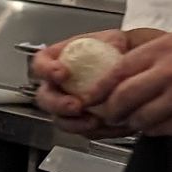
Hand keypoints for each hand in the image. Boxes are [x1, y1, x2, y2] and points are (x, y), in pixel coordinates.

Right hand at [29, 28, 151, 124]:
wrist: (131, 73)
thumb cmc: (118, 53)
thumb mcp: (116, 40)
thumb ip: (111, 42)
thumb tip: (115, 47)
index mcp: (59, 60)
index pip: (40, 64)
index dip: (46, 70)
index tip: (62, 73)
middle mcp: (59, 85)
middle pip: (45, 98)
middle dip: (58, 104)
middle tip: (75, 105)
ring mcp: (69, 105)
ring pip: (60, 120)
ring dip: (74, 123)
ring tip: (94, 121)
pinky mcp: (82, 121)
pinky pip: (81, 131)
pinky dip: (94, 131)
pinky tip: (107, 125)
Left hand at [94, 28, 171, 137]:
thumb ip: (153, 54)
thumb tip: (121, 67)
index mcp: (165, 50)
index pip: (118, 71)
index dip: (99, 87)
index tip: (90, 96)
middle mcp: (170, 74)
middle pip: (123, 98)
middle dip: (111, 110)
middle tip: (110, 113)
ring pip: (139, 119)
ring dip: (134, 122)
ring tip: (138, 117)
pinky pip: (160, 130)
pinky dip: (154, 129)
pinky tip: (160, 122)